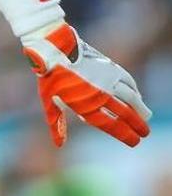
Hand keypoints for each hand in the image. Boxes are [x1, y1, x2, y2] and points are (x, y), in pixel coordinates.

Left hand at [22, 23, 151, 146]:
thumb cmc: (50, 78)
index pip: (112, 126)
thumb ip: (57, 124)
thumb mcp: (48, 103)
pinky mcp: (111, 67)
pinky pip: (128, 82)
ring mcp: (108, 80)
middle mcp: (101, 95)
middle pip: (126, 114)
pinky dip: (135, 91)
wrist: (56, 50)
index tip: (135, 141)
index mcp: (86, 106)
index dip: (125, 135)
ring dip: (140, 109)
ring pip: (131, 98)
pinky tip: (137, 96)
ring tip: (146, 117)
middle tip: (145, 133)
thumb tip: (59, 145)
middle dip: (138, 125)